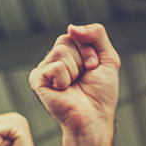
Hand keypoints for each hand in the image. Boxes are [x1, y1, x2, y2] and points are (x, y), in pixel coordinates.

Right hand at [28, 23, 119, 144]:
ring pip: (60, 51)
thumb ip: (97, 34)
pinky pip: (54, 66)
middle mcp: (55, 60)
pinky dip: (65, 79)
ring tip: (74, 85)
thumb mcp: (108, 58)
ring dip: (75, 70)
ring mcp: (45, 69)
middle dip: (83, 58)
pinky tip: (64, 90)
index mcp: (69, 54)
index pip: (76, 34)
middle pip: (66, 40)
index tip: (93, 68)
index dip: (90, 51)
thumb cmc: (101, 94)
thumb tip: (71, 27)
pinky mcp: (37, 80)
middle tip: (84, 78)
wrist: (94, 118)